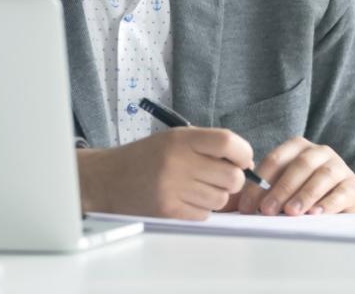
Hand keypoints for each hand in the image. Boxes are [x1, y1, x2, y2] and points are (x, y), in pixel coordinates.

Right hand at [76, 127, 253, 219]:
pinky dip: (200, 210)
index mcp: (181, 139)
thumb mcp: (174, 140)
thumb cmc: (145, 158)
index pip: (228, 142)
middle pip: (232, 176)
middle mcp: (178, 162)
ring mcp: (173, 189)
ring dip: (215, 196)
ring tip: (194, 188)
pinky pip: (204, 215)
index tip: (242, 159)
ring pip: (221, 199)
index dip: (243, 153)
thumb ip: (208, 146)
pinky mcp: (169, 211)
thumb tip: (246, 164)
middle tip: (217, 177)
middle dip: (232, 179)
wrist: (108, 179)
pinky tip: (183, 199)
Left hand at [232, 136, 354, 215]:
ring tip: (291, 212)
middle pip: (299, 166)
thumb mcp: (282, 186)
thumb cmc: (303, 191)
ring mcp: (338, 166)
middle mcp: (319, 152)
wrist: (341, 199)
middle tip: (267, 210)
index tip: (247, 205)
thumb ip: (261, 191)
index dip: (259, 182)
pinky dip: (327, 203)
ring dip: (304, 195)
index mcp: (297, 147)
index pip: (275, 159)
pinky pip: (341, 192)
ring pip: (321, 176)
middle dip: (281, 189)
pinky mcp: (353, 185)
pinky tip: (315, 214)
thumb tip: (234, 202)